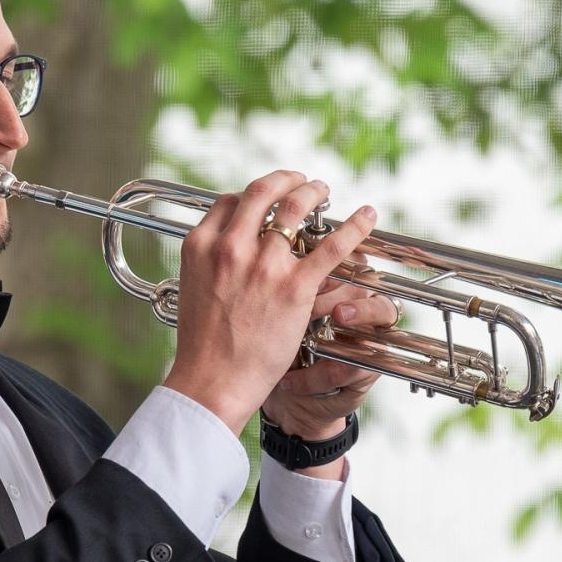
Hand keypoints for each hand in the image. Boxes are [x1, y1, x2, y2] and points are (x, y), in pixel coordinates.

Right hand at [163, 171, 376, 434]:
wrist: (212, 381)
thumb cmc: (202, 344)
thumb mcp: (193, 289)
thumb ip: (211, 263)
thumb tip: (227, 251)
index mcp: (201, 245)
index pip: (230, 202)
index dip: (251, 197)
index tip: (265, 202)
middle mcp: (231, 247)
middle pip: (263, 193)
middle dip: (285, 180)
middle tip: (300, 181)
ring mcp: (264, 265)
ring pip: (296, 208)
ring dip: (313, 192)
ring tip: (323, 190)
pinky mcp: (295, 287)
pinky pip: (332, 246)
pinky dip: (354, 227)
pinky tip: (368, 215)